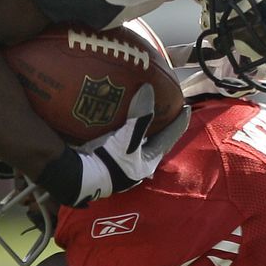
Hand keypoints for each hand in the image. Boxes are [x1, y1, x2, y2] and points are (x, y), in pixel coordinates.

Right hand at [38, 84, 190, 205]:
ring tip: (138, 109)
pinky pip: (115, 138)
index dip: (178, 124)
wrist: (78, 177)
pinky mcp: (103, 157)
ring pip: (133, 140)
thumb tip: (149, 88)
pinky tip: (114, 117)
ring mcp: (119, 162)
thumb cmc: (110, 161)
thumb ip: (141, 116)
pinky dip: (118, 127)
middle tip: (163, 108)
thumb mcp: (129, 139)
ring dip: (136, 126)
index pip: (168, 139)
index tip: (187, 108)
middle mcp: (135, 164)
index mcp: (147, 162)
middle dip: (157, 126)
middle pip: (151, 141)